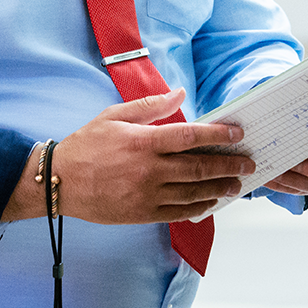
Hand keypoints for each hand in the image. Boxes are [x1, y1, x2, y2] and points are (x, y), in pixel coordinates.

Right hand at [52, 89, 253, 224]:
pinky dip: (199, 207)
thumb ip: (150, 106)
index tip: (237, 133)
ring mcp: (146, 195)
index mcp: (142, 142)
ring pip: (193, 192)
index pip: (190, 136)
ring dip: (219, 188)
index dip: (217, 134)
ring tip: (236, 184)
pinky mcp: (142, 214)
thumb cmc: (86, 145)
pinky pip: (179, 213)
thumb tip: (180, 93)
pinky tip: (211, 202)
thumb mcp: (114, 115)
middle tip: (247, 163)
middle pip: (198, 167)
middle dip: (228, 165)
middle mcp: (148, 170)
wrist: (59, 182)